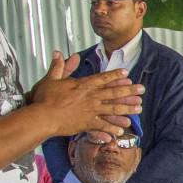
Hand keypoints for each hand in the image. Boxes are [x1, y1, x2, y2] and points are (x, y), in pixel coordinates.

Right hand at [27, 53, 142, 138]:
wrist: (41, 117)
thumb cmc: (44, 99)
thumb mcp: (51, 79)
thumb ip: (59, 66)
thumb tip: (59, 52)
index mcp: (83, 85)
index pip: (103, 78)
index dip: (115, 75)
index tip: (126, 73)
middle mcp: (90, 97)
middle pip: (114, 92)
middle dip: (129, 90)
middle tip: (142, 89)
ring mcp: (90, 111)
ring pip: (112, 109)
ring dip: (127, 108)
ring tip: (138, 109)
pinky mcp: (86, 124)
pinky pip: (102, 126)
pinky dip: (111, 128)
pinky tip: (121, 130)